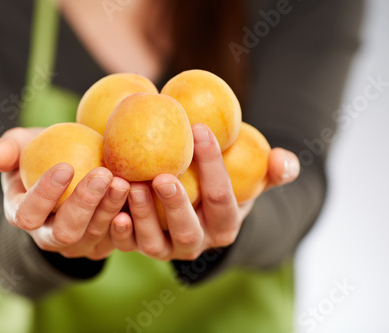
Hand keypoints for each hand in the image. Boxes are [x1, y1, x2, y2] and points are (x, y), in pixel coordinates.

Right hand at [0, 127, 130, 259]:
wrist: (71, 172)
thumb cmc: (42, 155)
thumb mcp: (21, 146)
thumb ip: (8, 148)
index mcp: (22, 213)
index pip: (28, 213)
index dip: (44, 194)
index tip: (65, 166)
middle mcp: (47, 236)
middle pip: (64, 232)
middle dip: (84, 204)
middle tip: (103, 174)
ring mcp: (77, 244)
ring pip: (93, 235)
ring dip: (109, 209)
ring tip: (124, 181)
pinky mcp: (102, 244)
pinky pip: (116, 238)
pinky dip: (128, 219)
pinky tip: (138, 196)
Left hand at [111, 123, 299, 260]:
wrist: (198, 209)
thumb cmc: (225, 185)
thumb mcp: (252, 178)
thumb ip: (272, 171)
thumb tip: (285, 161)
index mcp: (226, 226)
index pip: (222, 197)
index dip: (212, 165)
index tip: (198, 128)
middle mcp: (198, 244)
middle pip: (188, 230)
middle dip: (176, 205)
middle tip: (162, 175)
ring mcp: (168, 250)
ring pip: (156, 242)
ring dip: (142, 217)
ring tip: (131, 185)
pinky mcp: (142, 247)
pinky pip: (129, 245)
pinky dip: (120, 232)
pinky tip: (111, 211)